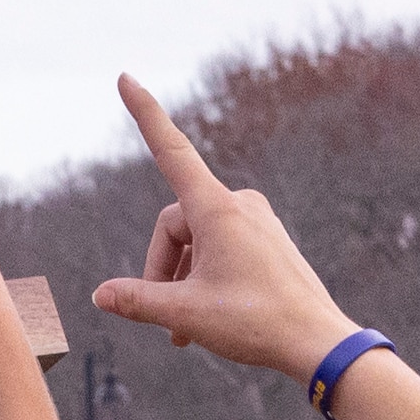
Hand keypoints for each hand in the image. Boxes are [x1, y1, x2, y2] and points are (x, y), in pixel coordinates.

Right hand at [85, 82, 356, 382]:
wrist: (319, 341)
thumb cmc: (255, 323)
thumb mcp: (186, 314)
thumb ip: (138, 300)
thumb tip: (100, 295)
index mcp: (217, 209)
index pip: (170, 150)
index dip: (145, 114)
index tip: (126, 77)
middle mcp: (238, 204)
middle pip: (174, 224)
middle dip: (161, 268)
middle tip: (167, 319)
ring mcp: (256, 220)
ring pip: (196, 240)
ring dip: (182, 280)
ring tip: (187, 329)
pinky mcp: (266, 238)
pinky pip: (219, 248)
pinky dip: (203, 278)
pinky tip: (207, 319)